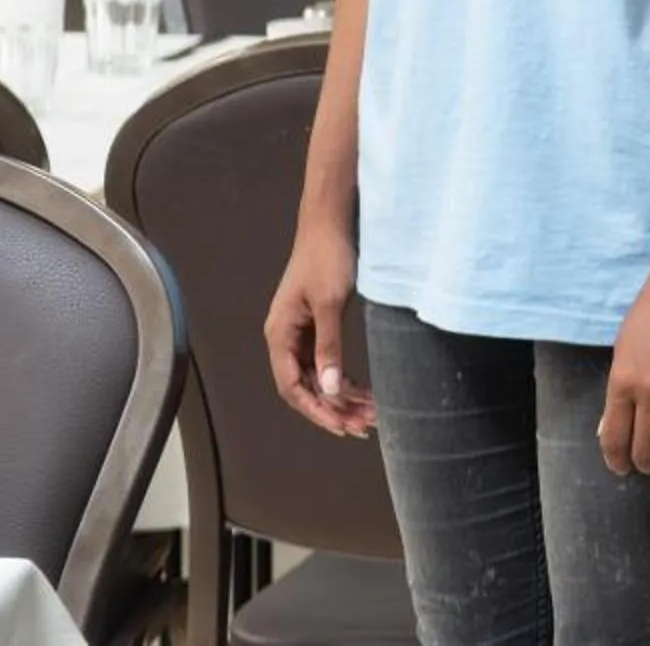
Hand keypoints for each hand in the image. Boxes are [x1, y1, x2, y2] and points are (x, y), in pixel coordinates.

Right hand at [264, 218, 374, 436]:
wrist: (331, 222)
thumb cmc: (328, 256)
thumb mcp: (332, 303)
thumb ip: (330, 347)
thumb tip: (332, 390)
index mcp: (280, 334)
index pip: (293, 387)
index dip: (317, 410)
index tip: (342, 427)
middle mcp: (285, 337)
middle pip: (306, 386)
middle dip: (334, 408)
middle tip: (364, 427)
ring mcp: (300, 331)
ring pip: (318, 375)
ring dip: (341, 396)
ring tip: (369, 414)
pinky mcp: (316, 323)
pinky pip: (325, 360)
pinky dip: (343, 377)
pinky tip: (362, 390)